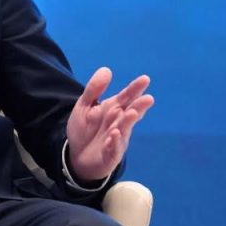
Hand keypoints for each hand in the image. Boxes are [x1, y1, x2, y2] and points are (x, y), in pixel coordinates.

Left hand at [66, 67, 153, 182]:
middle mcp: (119, 123)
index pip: (126, 97)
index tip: (145, 79)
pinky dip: (115, 142)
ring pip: (124, 130)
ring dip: (128, 122)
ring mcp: (117, 139)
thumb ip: (95, 89)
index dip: (135, 89)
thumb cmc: (84, 129)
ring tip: (132, 113)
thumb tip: (107, 69)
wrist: (76, 156)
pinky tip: (115, 134)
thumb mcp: (85, 105)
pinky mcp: (110, 154)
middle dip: (139, 106)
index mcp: (113, 109)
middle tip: (148, 98)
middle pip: (130, 113)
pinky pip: (114, 148)